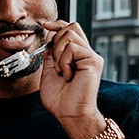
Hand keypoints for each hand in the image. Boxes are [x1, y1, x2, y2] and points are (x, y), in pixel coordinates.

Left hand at [39, 20, 105, 138]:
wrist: (69, 114)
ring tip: (62, 71)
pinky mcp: (94, 60)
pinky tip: (68, 75)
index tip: (45, 25)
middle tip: (55, 61)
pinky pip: (72, 48)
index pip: (70, 29)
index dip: (57, 24)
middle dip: (56, 39)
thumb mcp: (49, 70)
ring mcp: (91, 56)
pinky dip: (64, 61)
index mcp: (76, 55)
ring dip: (58, 54)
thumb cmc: (60, 98)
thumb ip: (50, 52)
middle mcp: (86, 53)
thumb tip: (49, 33)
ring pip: (70, 35)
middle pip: (71, 26)